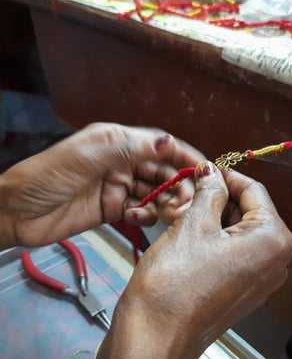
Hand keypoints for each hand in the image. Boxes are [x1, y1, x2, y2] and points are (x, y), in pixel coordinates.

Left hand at [0, 123, 203, 248]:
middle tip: (190, 201)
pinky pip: (140, 210)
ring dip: (166, 201)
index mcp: (118, 142)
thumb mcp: (90, 155)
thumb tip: (169, 141)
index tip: (206, 168)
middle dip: (179, 183)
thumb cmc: (50, 176)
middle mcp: (122, 162)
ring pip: (155, 191)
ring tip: (173, 213)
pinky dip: (146, 215)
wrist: (18, 212)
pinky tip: (141, 218)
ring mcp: (119, 186)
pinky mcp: (114, 209)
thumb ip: (130, 148)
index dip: (184, 155)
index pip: (159, 145)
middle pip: (162, 170)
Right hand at [87, 161, 291, 358]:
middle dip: (220, 198)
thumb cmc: (175, 279)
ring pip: (239, 233)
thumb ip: (210, 191)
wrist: (153, 337)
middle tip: (190, 191)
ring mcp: (259, 281)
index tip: (205, 169)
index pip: (255, 191)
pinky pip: (233, 254)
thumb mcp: (194, 223)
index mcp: (274, 241)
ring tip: (185, 212)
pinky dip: (215, 240)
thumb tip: (212, 171)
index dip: (227, 175)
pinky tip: (190, 236)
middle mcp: (276, 262)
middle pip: (250, 213)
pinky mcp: (242, 293)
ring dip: (214, 218)